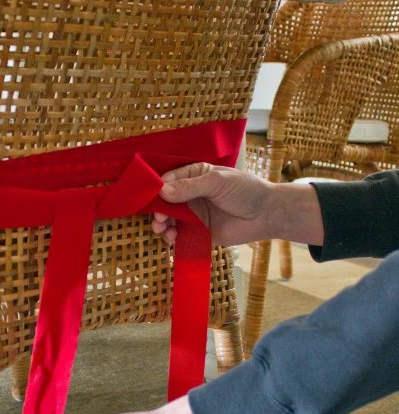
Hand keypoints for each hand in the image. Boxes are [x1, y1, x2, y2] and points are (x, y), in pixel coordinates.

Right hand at [152, 162, 274, 245]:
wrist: (266, 214)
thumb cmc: (245, 190)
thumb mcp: (217, 182)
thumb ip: (190, 187)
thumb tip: (162, 191)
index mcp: (195, 175)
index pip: (169, 179)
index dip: (156, 188)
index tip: (148, 198)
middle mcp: (191, 193)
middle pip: (165, 201)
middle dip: (158, 209)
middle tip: (159, 218)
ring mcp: (194, 213)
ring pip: (170, 218)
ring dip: (162, 224)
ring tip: (162, 229)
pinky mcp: (199, 231)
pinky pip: (180, 233)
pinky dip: (172, 236)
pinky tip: (172, 238)